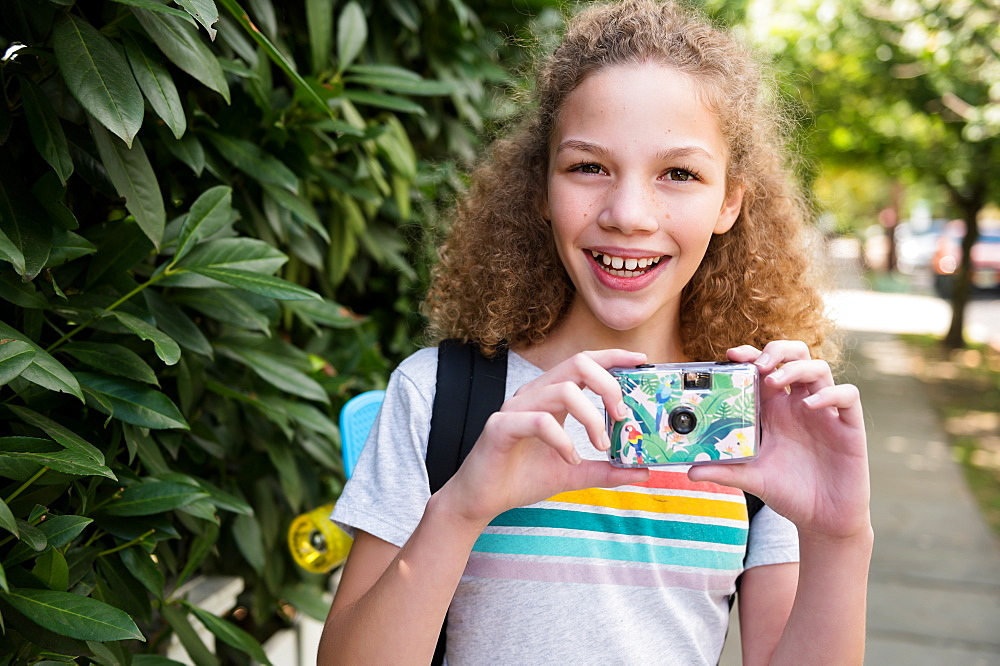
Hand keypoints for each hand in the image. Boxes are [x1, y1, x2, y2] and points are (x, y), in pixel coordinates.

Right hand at [440, 349, 650, 526]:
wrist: (481, 500)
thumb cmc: (521, 478)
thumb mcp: (574, 474)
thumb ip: (606, 470)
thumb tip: (642, 471)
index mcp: (550, 397)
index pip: (585, 363)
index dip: (613, 356)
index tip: (640, 361)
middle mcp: (534, 394)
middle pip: (577, 363)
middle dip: (608, 384)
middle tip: (622, 416)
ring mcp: (516, 407)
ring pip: (562, 389)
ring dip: (591, 418)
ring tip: (600, 445)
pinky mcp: (501, 426)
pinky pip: (539, 421)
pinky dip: (563, 441)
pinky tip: (570, 459)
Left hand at [688, 340, 870, 540]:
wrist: (822, 520)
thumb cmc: (787, 491)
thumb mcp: (751, 478)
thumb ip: (724, 471)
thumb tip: (690, 470)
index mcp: (774, 409)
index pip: (764, 368)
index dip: (750, 355)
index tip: (731, 355)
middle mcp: (799, 403)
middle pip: (795, 355)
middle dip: (776, 350)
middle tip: (758, 365)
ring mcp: (825, 412)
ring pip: (819, 368)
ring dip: (796, 368)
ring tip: (776, 382)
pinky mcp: (848, 426)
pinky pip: (848, 395)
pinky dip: (830, 393)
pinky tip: (810, 405)